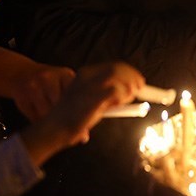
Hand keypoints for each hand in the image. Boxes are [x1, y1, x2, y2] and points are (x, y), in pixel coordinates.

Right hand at [22, 61, 145, 165]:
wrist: (54, 129)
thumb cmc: (73, 118)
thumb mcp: (91, 101)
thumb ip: (107, 95)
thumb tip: (128, 91)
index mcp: (85, 74)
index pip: (113, 66)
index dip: (129, 72)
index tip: (139, 81)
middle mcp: (86, 76)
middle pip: (117, 68)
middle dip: (132, 76)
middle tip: (141, 87)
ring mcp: (89, 85)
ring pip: (117, 75)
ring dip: (128, 85)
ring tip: (129, 97)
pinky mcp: (92, 97)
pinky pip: (115, 90)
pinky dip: (122, 95)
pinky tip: (119, 102)